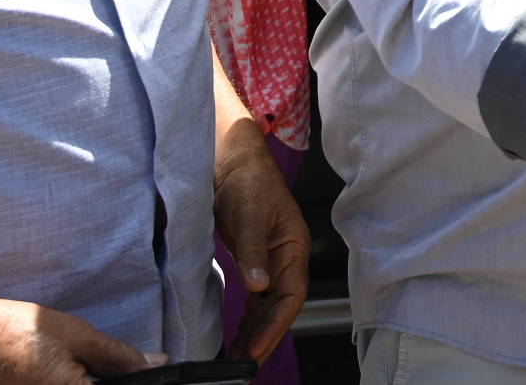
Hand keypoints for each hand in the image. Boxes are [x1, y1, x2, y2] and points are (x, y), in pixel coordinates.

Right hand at [0, 285, 148, 384]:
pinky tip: (43, 375)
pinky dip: (58, 384)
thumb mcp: (74, 335)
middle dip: (97, 382)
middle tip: (89, 369)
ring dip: (75, 383)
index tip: (134, 376)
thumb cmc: (11, 330)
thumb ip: (119, 356)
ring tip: (60, 369)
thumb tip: (159, 365)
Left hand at [212, 132, 308, 362]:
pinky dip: (247, 320)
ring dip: (255, 333)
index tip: (254, 350)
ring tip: (237, 360)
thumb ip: (253, 251)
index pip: (291, 296)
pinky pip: (255, 300)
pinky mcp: (253, 263)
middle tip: (243, 367)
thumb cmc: (247, 181)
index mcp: (294, 247)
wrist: (232, 162)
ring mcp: (270, 263)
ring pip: (268, 307)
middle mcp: (286, 260)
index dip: (275, 326)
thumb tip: (259, 286)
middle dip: (265, 338)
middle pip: (280, 308)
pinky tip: (236, 336)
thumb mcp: (250, 215)